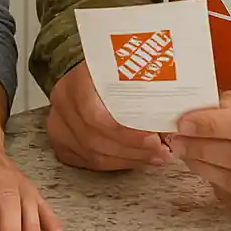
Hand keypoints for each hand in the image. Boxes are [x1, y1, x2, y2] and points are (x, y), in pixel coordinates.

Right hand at [47, 61, 170, 170]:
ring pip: (92, 155)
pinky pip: (88, 162)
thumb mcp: (125, 67)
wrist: (86, 74)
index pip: (96, 116)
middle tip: (160, 151)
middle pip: (95, 139)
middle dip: (131, 150)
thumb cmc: (110, 69)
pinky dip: (115, 164)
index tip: (154, 138)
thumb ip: (142, 85)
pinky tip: (135, 160)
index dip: (126, 133)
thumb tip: (172, 115)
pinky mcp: (61, 141)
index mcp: (77, 80)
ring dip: (127, 159)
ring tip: (153, 157)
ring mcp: (58, 123)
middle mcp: (63, 102)